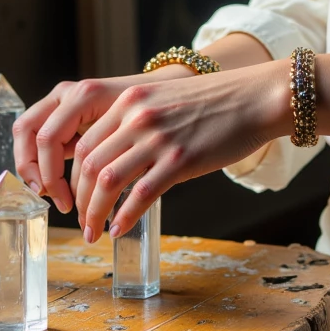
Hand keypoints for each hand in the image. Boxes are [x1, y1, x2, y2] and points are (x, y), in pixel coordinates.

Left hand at [71, 60, 290, 243]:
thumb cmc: (213, 104)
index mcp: (129, 101)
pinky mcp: (181, 159)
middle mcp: (137, 117)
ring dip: (95, 213)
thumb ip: (136, 124)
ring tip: (94, 232)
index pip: (85, 144)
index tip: (77, 198)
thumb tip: (114, 162)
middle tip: (83, 222)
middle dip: (81, 200)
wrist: (254, 98)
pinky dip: (125, 217)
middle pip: (90, 165)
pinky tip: (120, 229)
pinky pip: (141, 195)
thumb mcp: (164, 101)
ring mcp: (158, 138)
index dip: (74, 178)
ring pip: (108, 181)